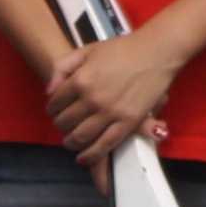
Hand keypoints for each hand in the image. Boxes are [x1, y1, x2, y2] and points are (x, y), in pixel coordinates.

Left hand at [46, 30, 185, 165]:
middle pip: (65, 121)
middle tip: (63, 123)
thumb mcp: (88, 50)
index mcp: (81, 79)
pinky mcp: (128, 122)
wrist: (156, 51)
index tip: (55, 109)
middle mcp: (92, 98)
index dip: (53, 107)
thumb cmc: (123, 48)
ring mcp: (110, 112)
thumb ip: (63, 67)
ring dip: (71, 142)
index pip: (56, 102)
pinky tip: (82, 158)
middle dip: (61, 124)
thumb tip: (49, 91)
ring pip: (81, 137)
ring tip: (70, 141)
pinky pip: (105, 144)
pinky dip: (91, 155)